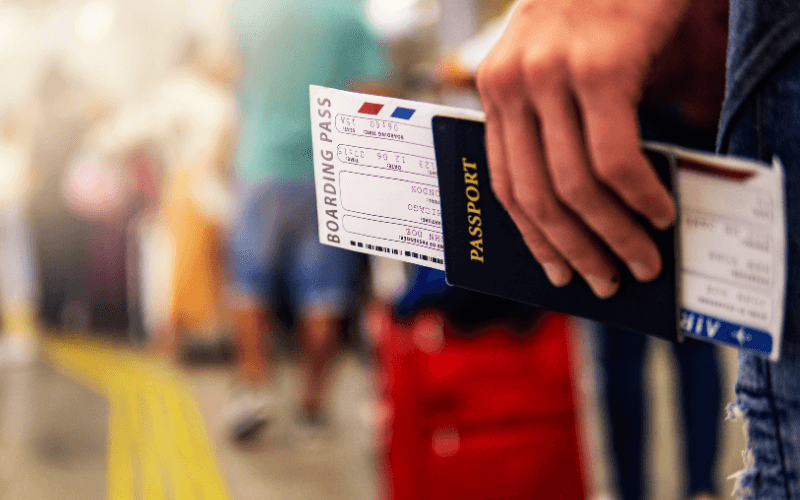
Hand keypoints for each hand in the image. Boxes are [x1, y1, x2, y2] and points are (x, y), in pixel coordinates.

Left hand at [476, 0, 688, 297]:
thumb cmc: (601, 7)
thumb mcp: (559, 62)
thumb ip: (555, 122)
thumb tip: (585, 206)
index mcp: (494, 88)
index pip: (505, 182)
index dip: (532, 236)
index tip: (557, 271)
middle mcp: (512, 84)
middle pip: (536, 195)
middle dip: (574, 250)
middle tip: (606, 281)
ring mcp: (551, 77)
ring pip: (576, 187)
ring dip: (614, 236)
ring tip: (643, 261)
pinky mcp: (599, 69)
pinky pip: (616, 159)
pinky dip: (640, 197)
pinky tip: (660, 214)